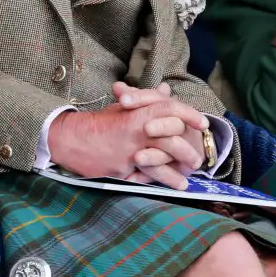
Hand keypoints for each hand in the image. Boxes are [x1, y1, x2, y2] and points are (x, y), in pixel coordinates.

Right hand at [48, 81, 207, 189]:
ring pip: (160, 159)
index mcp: (137, 112)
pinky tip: (172, 186)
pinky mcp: (122, 165)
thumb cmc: (100, 124)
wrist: (72, 138)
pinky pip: (146, 174)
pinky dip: (160, 181)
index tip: (203, 123)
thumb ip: (147, 101)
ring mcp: (129, 148)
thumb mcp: (124, 108)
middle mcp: (136, 129)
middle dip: (187, 150)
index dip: (188, 114)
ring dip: (176, 172)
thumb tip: (166, 90)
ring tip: (188, 179)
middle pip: (170, 137)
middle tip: (198, 160)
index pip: (169, 108)